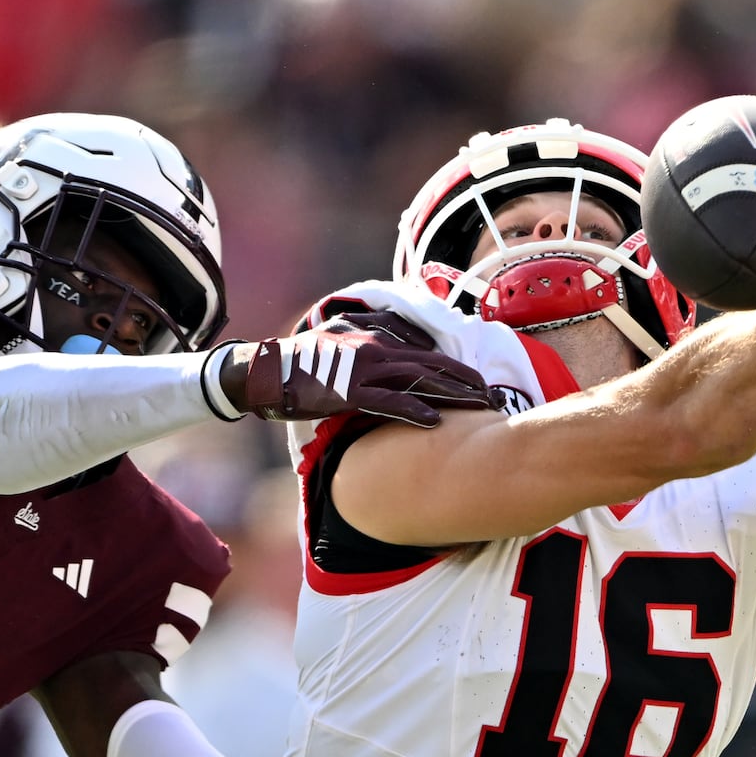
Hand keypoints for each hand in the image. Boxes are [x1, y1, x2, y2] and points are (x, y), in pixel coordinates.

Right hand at [243, 311, 501, 426]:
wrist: (264, 371)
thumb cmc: (302, 360)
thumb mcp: (339, 336)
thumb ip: (371, 334)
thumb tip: (404, 340)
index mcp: (374, 335)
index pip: (425, 349)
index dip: (454, 365)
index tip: (476, 380)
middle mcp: (374, 347)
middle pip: (431, 362)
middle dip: (465, 378)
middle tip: (491, 395)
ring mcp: (362, 369)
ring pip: (418, 379)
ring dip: (452, 393)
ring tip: (478, 406)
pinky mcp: (348, 391)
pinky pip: (388, 401)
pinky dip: (414, 410)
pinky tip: (435, 422)